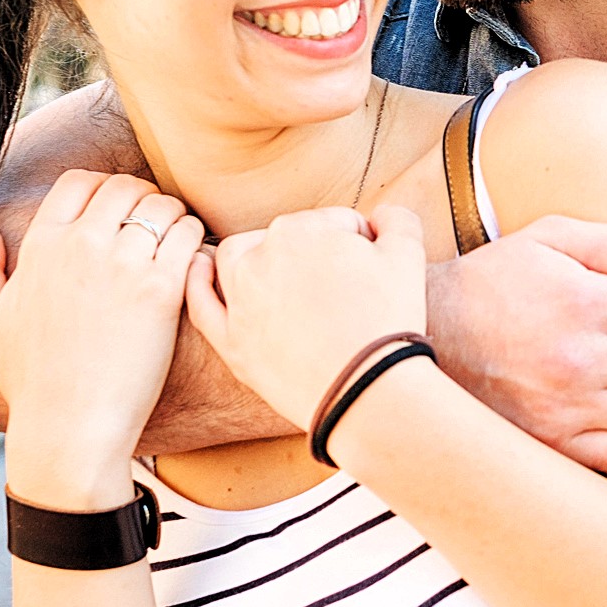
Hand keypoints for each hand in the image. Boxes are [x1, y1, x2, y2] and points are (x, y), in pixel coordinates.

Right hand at [0, 170, 202, 506]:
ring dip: (174, 217)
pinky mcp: (159, 290)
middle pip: (126, 186)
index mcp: (40, 246)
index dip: (104, 188)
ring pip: (163, 205)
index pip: (80, 181)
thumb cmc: (29, 383)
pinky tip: (192, 263)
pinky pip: (189, 234)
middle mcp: (80, 246)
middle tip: (154, 226)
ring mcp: (121, 265)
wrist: (69, 430)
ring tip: (176, 242)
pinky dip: (196, 239)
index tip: (119, 212)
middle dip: (143, 199)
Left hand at [186, 204, 428, 431]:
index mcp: (301, 230)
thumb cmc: (388, 319)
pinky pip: (202, 303)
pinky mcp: (230, 341)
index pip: (333, 223)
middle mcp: (261, 257)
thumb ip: (396, 220)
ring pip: (235, 259)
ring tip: (281, 276)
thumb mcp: (408, 254)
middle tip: (343, 288)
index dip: (359, 246)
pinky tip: (201, 270)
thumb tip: (380, 216)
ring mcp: (240, 301)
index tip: (371, 273)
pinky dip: (198, 283)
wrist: (366, 389)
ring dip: (254, 257)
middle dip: (313, 253)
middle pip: (286, 239)